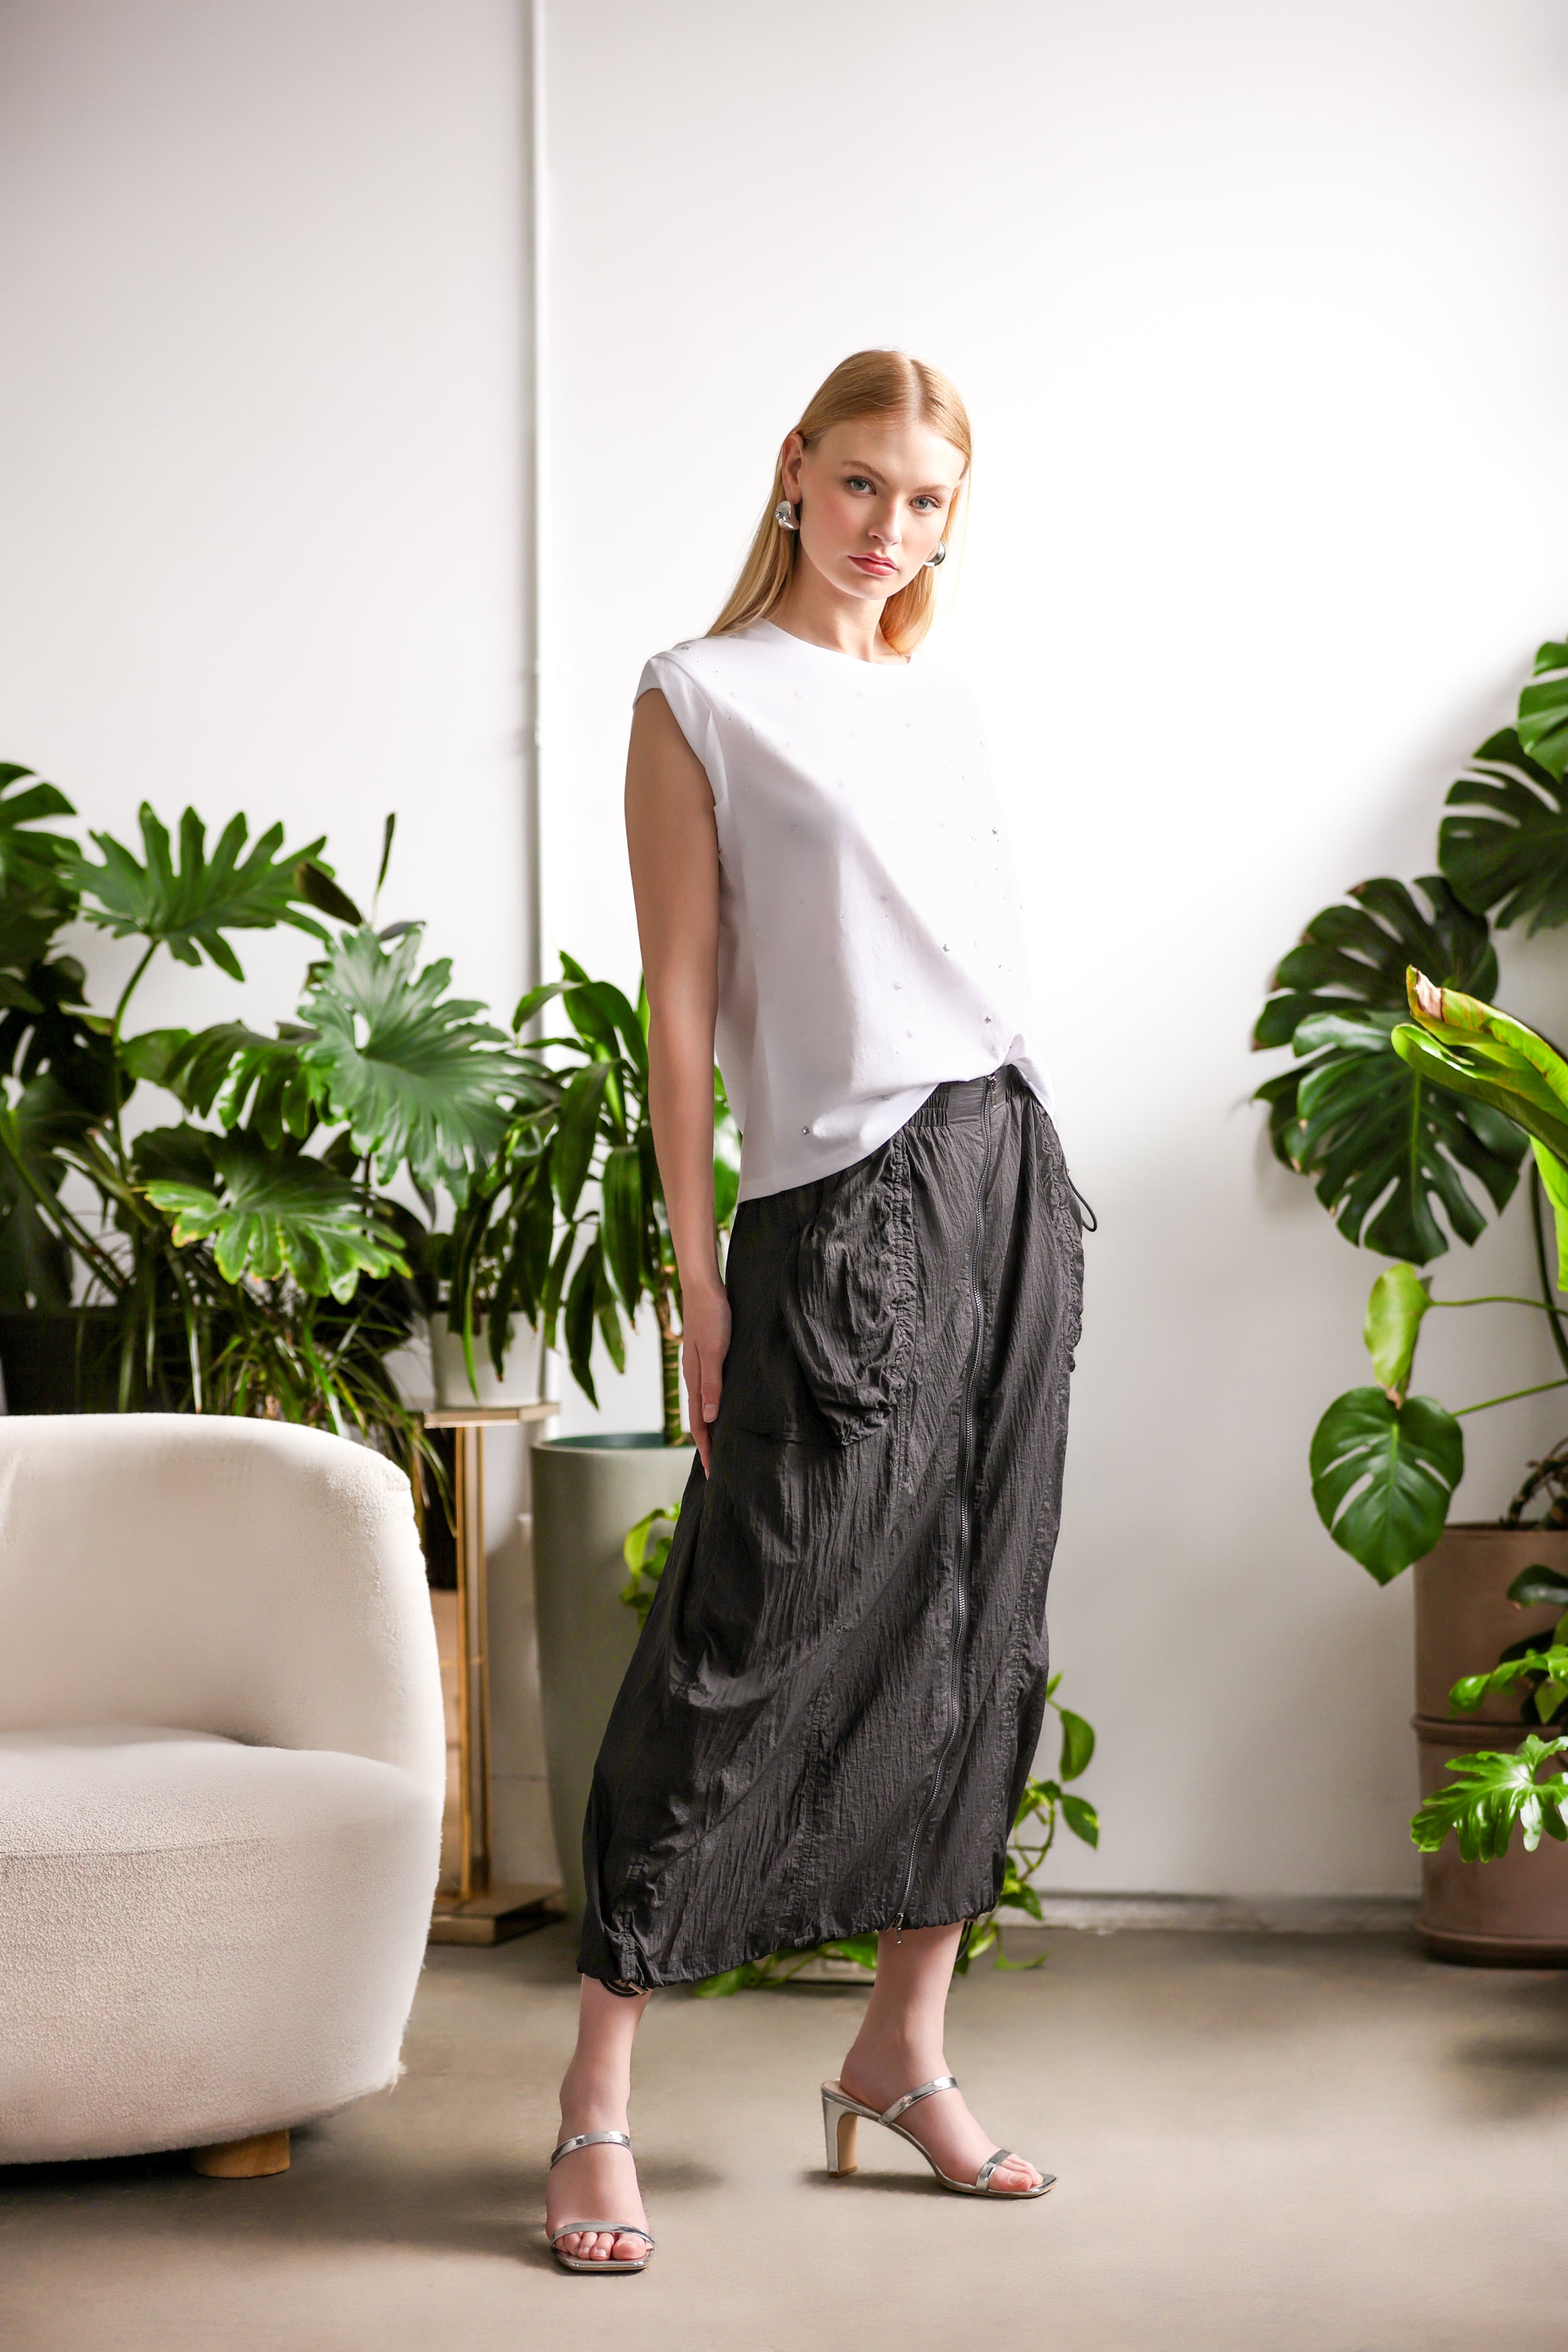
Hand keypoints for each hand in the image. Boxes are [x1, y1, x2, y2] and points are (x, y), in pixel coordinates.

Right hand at [680, 1282, 730, 1472]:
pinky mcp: (706, 1359)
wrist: (703, 1287)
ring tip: (718, 1448)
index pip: (701, 1424)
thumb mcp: (715, 1351)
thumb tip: (711, 1417)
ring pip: (702, 1408)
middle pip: (700, 1420)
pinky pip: (707, 1393)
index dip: (708, 1450)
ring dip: (710, 1430)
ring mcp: (699, 1369)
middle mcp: (694, 1378)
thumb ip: (712, 1383)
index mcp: (695, 1380)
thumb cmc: (712, 1317)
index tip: (714, 1475)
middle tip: (717, 1472)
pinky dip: (713, 1410)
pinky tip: (721, 1410)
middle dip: (707, 1446)